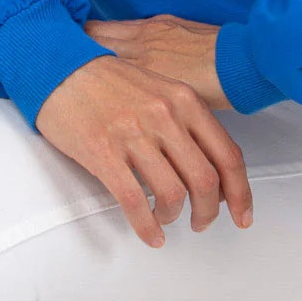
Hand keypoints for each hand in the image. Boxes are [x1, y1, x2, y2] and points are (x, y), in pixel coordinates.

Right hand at [33, 25, 253, 250]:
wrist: (60, 66)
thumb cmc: (109, 81)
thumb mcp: (160, 88)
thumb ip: (186, 121)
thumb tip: (207, 166)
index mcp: (185, 101)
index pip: (228, 155)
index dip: (240, 192)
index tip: (242, 215)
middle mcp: (165, 117)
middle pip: (205, 180)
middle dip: (209, 212)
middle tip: (201, 223)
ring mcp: (134, 134)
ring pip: (172, 194)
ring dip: (174, 217)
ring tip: (167, 219)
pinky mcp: (104, 151)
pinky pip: (133, 201)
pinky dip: (146, 226)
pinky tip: (150, 234)